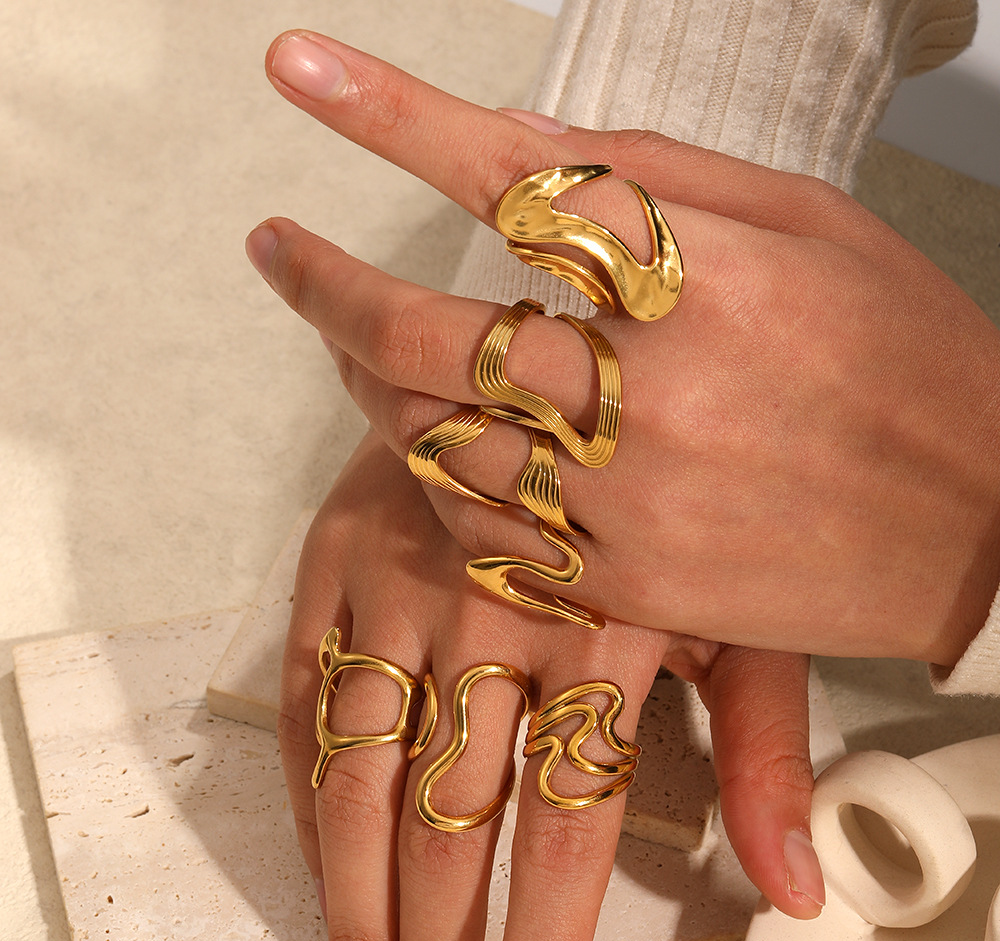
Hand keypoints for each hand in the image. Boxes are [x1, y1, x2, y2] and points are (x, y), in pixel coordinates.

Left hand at [249, 31, 999, 666]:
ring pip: (426, 440)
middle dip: (321, 283)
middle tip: (279, 250)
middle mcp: (651, 395)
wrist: (978, 529)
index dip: (388, 115)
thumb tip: (520, 138)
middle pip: (421, 333)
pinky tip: (430, 439)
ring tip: (351, 343)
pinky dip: (430, 476)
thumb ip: (664, 174)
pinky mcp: (623, 585)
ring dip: (364, 381)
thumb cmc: (911, 360)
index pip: (510, 178)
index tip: (298, 70)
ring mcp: (626, 505)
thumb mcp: (818, 225)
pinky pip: (475, 532)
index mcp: (709, 279)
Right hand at [279, 433, 818, 940]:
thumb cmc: (647, 489)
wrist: (534, 361)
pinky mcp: (332, 558)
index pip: (566, 821)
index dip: (546, 938)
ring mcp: (398, 584)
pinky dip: (304, 794)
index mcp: (598, 630)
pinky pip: (301, 699)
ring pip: (361, 772)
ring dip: (355, 896)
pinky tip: (321, 866)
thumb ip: (759, 739)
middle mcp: (488, 612)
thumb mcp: (728, 597)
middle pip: (451, 817)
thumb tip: (793, 886)